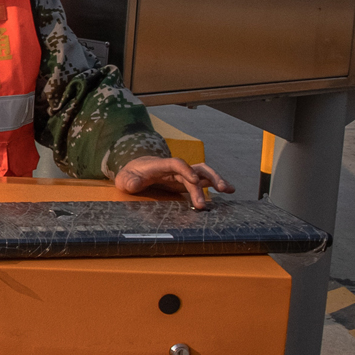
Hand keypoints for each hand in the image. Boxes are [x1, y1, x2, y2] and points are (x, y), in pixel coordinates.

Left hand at [115, 156, 234, 209]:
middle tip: (219, 190)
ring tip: (229, 190)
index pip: (175, 163)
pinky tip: (228, 190)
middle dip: (208, 178)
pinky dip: (215, 184)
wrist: (135, 169)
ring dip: (216, 180)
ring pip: (203, 173)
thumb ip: (129, 181)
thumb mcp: (125, 179)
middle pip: (195, 168)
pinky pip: (203, 182)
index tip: (194, 181)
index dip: (185, 170)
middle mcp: (175, 169)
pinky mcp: (185, 182)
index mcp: (160, 165)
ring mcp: (182, 175)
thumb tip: (134, 185)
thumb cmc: (130, 174)